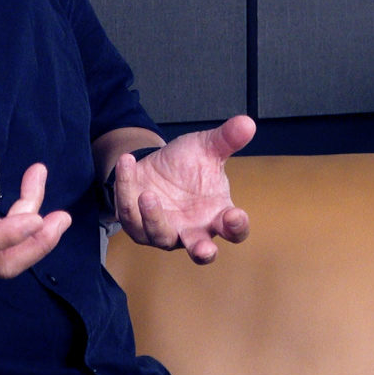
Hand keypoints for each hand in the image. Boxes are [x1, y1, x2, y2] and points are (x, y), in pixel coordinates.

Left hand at [113, 115, 253, 262]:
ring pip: (160, 236)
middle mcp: (192, 230)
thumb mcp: (207, 148)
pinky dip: (126, 187)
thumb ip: (227, 139)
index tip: (235, 215)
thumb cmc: (188, 164)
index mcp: (217, 216)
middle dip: (202, 252)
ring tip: (148, 194)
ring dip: (154, 218)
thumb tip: (247, 122)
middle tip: (203, 250)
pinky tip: (127, 162)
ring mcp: (163, 231)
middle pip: (200, 252)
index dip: (237, 227)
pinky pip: (129, 212)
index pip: (234, 230)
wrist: (156, 165)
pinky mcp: (136, 224)